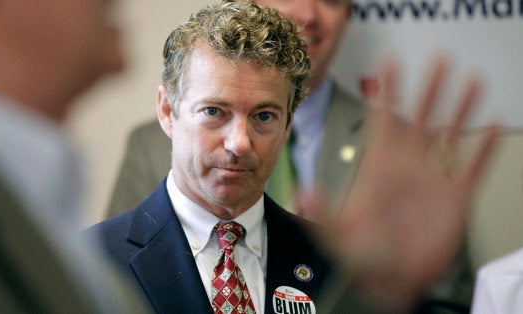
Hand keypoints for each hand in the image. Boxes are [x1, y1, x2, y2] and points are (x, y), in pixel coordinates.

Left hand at [301, 58, 499, 311]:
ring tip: (472, 81)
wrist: (391, 282)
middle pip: (421, 117)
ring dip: (461, 108)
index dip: (387, 91)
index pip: (383, 120)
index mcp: (379, 168)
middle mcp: (407, 167)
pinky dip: (484, 149)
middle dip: (429, 88)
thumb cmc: (361, 257)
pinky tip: (493, 126)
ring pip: (450, 135)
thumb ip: (322, 210)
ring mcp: (433, 180)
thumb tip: (302, 191)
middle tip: (440, 59)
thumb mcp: (337, 233)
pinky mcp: (455, 199)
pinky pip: (473, 167)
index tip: (390, 63)